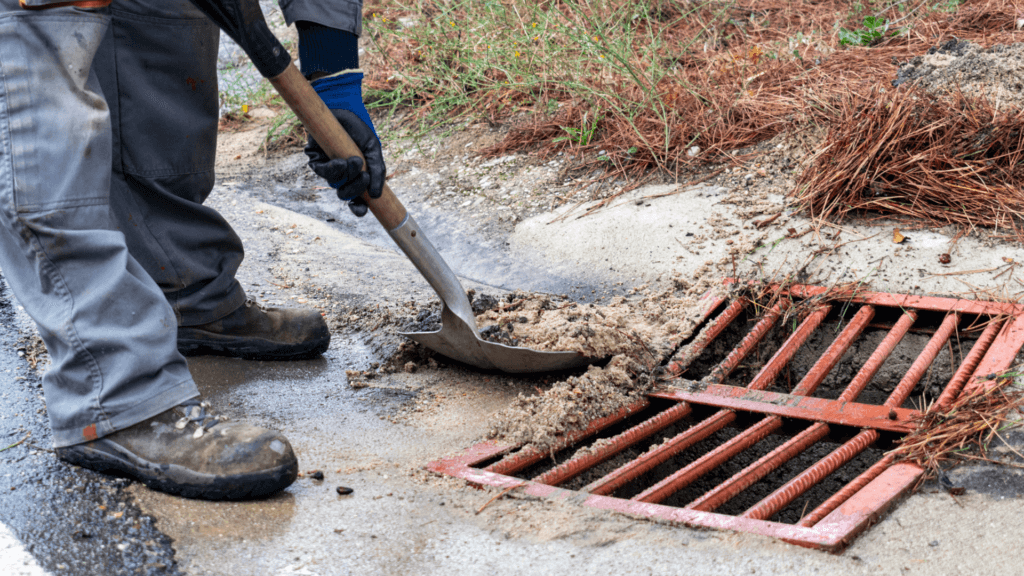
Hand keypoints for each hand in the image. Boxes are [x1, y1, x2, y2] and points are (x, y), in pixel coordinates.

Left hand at [305, 73, 385, 216]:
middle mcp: (341, 175)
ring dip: (347, 176)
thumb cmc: (359, 130)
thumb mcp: (374, 150)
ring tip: (355, 161)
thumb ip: (378, 172)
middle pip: (345, 195)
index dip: (358, 209)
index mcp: (356, 177)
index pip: (356, 200)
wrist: (345, 109)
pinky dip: (333, 169)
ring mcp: (328, 168)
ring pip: (334, 184)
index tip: (361, 210)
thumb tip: (376, 195)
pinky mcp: (315, 158)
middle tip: (365, 174)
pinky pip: (322, 172)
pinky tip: (342, 161)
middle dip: (356, 189)